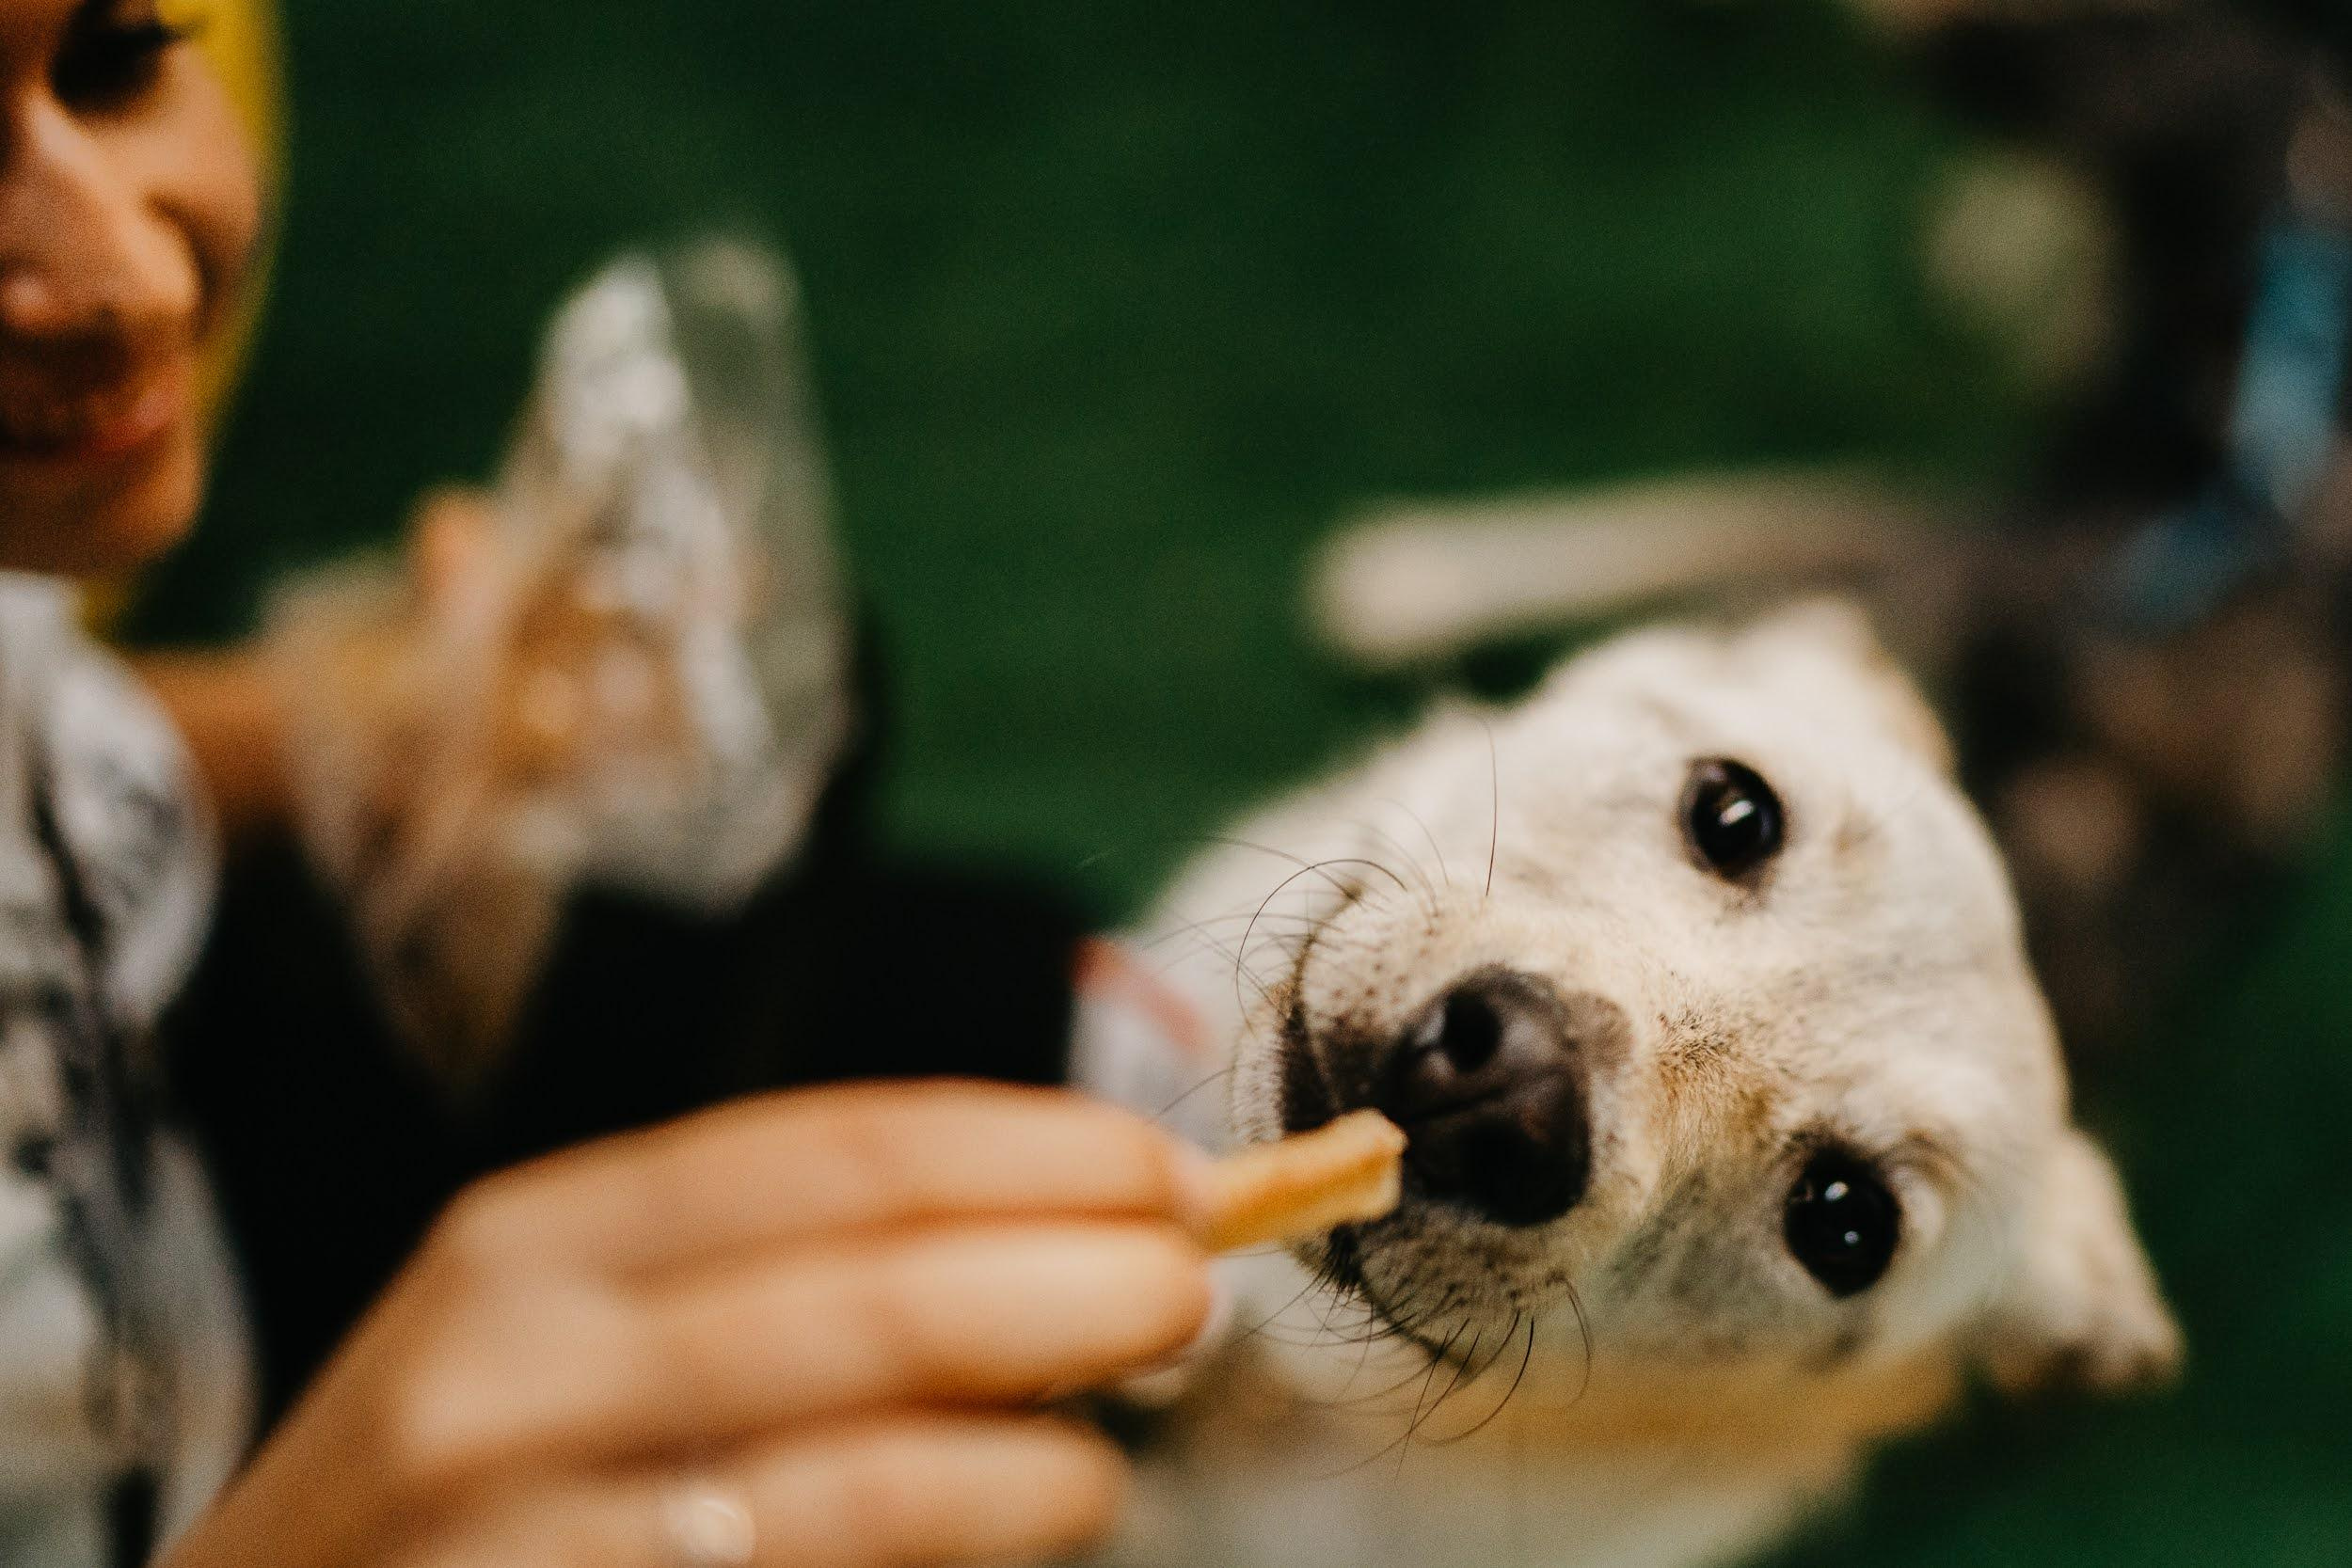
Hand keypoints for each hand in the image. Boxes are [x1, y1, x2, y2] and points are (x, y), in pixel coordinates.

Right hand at [165, 1081, 1214, 1567]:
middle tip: (1197, 1283)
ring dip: (1044, 1449)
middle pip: (870, 1291)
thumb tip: (1047, 1250)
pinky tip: (1045, 1505)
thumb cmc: (448, 1504)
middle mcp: (514, 1366)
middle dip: (1075, 1276)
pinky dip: (966, 1535)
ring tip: (1124, 1438)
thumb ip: (766, 1286)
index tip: (1170, 1169)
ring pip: (860, 1472)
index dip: (1032, 1151)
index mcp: (534, 1242)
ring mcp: (519, 1533)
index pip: (834, 1152)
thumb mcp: (556, 1343)